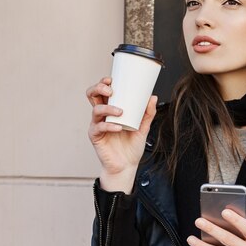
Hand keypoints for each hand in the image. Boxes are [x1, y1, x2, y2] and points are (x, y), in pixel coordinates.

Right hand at [86, 77, 157, 192]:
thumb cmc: (131, 147)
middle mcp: (102, 115)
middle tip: (111, 90)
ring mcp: (97, 125)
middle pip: (92, 95)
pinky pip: (99, 127)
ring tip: (120, 112)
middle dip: (99, 88)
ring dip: (108, 108)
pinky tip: (118, 127)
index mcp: (110, 109)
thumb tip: (152, 97)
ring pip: (95, 109)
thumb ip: (147, 113)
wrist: (126, 166)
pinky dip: (109, 125)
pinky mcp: (95, 136)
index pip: (102, 91)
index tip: (112, 79)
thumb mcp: (143, 128)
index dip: (103, 83)